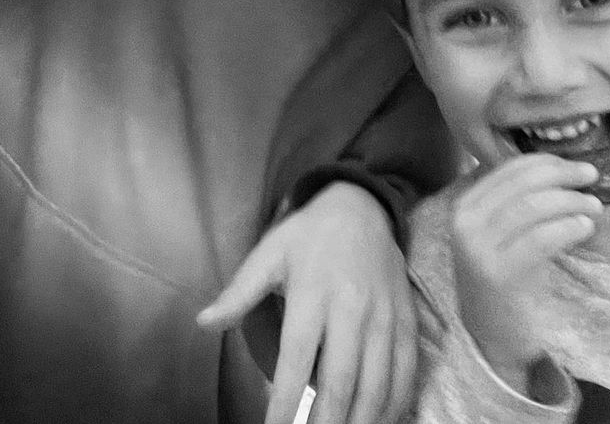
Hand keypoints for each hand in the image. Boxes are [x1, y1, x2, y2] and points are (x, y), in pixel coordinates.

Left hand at [198, 182, 415, 423]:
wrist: (363, 206)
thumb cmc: (309, 236)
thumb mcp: (269, 254)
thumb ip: (238, 292)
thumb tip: (202, 323)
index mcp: (313, 293)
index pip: (296, 361)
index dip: (285, 405)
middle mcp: (352, 309)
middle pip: (340, 382)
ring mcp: (384, 317)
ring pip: (376, 385)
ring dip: (359, 422)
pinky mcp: (406, 321)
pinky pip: (405, 373)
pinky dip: (393, 406)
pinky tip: (377, 422)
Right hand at [448, 153, 601, 392]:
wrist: (490, 337)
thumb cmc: (504, 280)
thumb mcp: (500, 234)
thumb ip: (516, 202)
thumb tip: (561, 169)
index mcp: (465, 205)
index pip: (509, 168)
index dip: (547, 161)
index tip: (576, 166)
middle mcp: (465, 221)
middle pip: (523, 182)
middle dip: (563, 175)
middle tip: (592, 178)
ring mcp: (478, 247)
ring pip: (533, 206)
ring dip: (571, 201)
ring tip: (593, 207)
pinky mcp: (499, 273)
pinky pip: (541, 238)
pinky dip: (568, 226)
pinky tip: (584, 228)